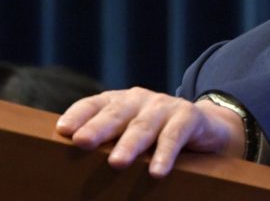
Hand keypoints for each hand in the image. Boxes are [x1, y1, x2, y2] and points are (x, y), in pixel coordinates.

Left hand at [56, 87, 244, 176]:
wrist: (207, 126)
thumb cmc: (157, 135)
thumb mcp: (130, 134)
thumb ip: (107, 142)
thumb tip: (65, 168)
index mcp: (120, 102)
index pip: (94, 104)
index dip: (79, 115)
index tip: (63, 130)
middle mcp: (139, 100)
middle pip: (116, 114)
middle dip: (98, 128)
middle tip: (82, 142)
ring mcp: (164, 106)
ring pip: (144, 126)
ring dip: (130, 144)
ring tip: (116, 163)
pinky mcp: (188, 116)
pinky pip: (175, 135)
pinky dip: (165, 153)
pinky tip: (157, 171)